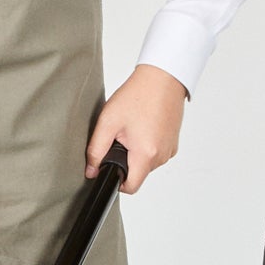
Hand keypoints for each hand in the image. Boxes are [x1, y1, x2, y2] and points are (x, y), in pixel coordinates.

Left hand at [87, 65, 188, 193]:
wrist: (163, 76)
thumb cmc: (138, 94)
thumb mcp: (108, 121)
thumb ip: (96, 150)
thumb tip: (91, 171)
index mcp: (146, 155)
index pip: (130, 187)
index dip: (117, 182)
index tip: (110, 167)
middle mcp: (161, 156)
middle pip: (138, 174)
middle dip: (126, 161)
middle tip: (122, 137)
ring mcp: (170, 149)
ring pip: (147, 163)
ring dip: (137, 152)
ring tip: (134, 128)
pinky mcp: (173, 142)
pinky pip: (156, 153)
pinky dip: (148, 144)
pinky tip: (144, 126)